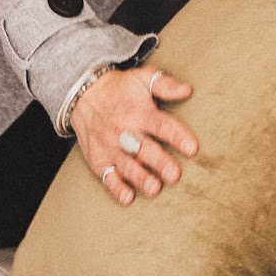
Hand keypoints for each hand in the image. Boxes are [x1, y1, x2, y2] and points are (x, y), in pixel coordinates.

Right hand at [73, 65, 195, 205]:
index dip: (177, 136)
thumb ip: (165, 84)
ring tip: (155, 188)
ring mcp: (111, 147)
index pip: (161, 125)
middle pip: (144, 149)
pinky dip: (116, 188)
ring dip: (141, 178)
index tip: (192, 148)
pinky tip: (128, 197)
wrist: (83, 96)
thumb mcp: (141, 78)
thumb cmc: (120, 89)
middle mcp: (124, 131)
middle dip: (159, 162)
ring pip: (127, 165)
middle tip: (174, 175)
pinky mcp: (99, 160)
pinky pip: (107, 176)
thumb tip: (187, 90)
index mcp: (139, 112)